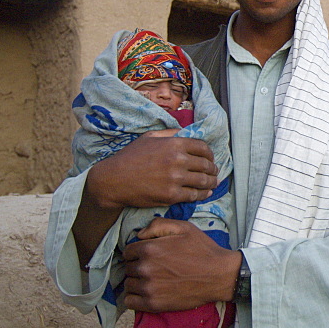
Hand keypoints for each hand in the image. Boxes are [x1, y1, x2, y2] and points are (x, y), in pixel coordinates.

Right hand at [85, 133, 218, 209]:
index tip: (210, 158)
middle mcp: (178, 160)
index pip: (203, 147)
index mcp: (175, 144)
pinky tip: (205, 194)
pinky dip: (202, 195)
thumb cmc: (130, 157)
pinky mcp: (171, 195)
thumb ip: (170, 133)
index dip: (210, 154)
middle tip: (214, 172)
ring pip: (203, 181)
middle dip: (213, 169)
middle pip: (206, 165)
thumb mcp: (149, 137)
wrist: (114, 180)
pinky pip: (194, 195)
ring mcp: (175, 179)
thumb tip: (186, 132)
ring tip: (213, 183)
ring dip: (211, 183)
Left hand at [122, 218, 240, 311]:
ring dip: (136, 282)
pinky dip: (134, 297)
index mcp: (150, 248)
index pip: (128, 251)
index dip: (137, 252)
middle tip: (153, 267)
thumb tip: (139, 234)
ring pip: (128, 284)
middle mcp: (145, 268)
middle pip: (128, 268)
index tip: (148, 255)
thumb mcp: (184, 228)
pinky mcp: (153, 304)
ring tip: (151, 280)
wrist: (219, 275)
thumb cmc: (202, 250)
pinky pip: (129, 302)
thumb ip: (158, 225)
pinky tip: (146, 293)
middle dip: (137, 266)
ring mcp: (148, 288)